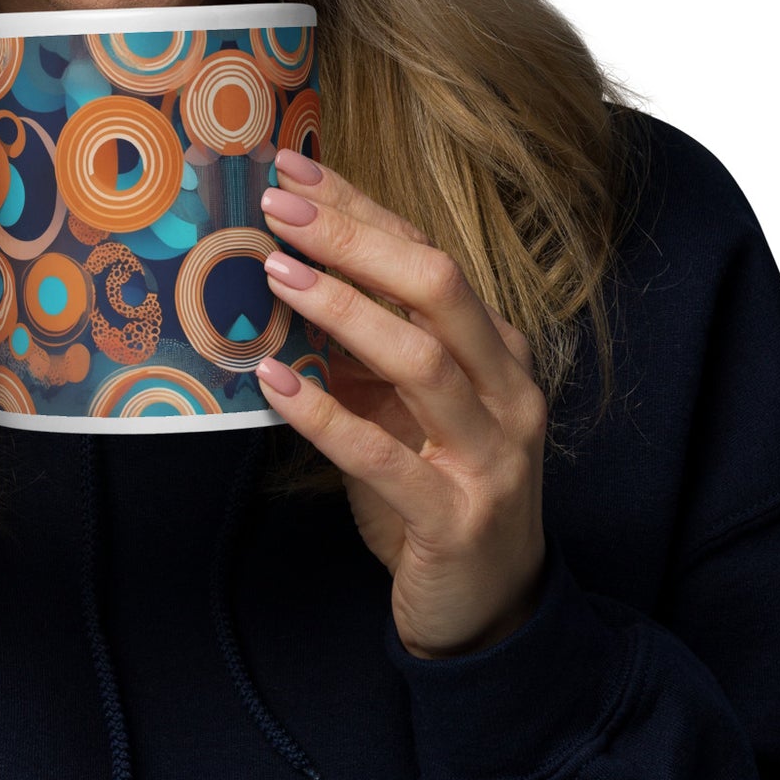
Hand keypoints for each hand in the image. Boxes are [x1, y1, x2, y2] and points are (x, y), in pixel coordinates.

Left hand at [253, 153, 547, 658]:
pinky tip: (274, 383)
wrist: (490, 608)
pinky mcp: (455, 519)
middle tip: (277, 208)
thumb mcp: (401, 405)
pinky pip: (383, 458)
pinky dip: (325, 416)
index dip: (359, 209)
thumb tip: (280, 270)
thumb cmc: (435, 486)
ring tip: (273, 274)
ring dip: (342, 309)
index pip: (426, 256)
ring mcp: (490, 455)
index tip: (291, 171)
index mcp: (496, 349)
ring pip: (421, 360)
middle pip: (437, 288)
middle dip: (354, 239)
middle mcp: (506, 390)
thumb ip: (362, 343)